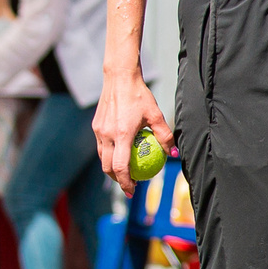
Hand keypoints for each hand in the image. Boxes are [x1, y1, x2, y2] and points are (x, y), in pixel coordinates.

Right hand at [95, 68, 172, 191]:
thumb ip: (164, 136)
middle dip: (117, 180)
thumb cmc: (140, 96)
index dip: (126, 182)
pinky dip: (109, 154)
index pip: (120, 167)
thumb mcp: (156, 115)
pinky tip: (120, 153)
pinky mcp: (95, 126)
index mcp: (121, 134)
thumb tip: (172, 153)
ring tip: (125, 172)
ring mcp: (98, 131)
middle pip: (107, 167)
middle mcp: (106, 135)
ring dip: (111, 169)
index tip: (133, 191)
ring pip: (102, 158)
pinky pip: (101, 146)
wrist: (119, 77)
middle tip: (130, 185)